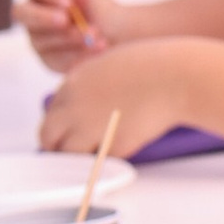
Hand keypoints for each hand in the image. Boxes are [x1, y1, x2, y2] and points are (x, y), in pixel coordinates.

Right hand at [16, 0, 111, 70]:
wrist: (119, 42)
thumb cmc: (106, 16)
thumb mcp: (102, 4)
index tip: (68, 1)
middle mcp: (35, 14)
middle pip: (24, 13)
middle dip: (44, 17)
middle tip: (66, 22)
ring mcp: (39, 38)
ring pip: (42, 39)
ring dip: (68, 38)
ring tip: (94, 36)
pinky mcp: (49, 59)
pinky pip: (57, 59)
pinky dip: (77, 55)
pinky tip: (96, 51)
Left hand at [38, 35, 200, 153]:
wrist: (175, 78)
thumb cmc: (153, 65)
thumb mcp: (109, 63)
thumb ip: (91, 83)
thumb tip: (87, 100)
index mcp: (73, 83)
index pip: (51, 112)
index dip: (59, 123)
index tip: (65, 130)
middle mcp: (75, 107)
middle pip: (48, 136)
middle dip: (56, 145)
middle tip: (66, 152)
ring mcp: (91, 129)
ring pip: (70, 154)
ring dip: (79, 156)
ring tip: (93, 154)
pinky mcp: (112, 146)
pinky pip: (101, 159)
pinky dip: (107, 158)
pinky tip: (119, 148)